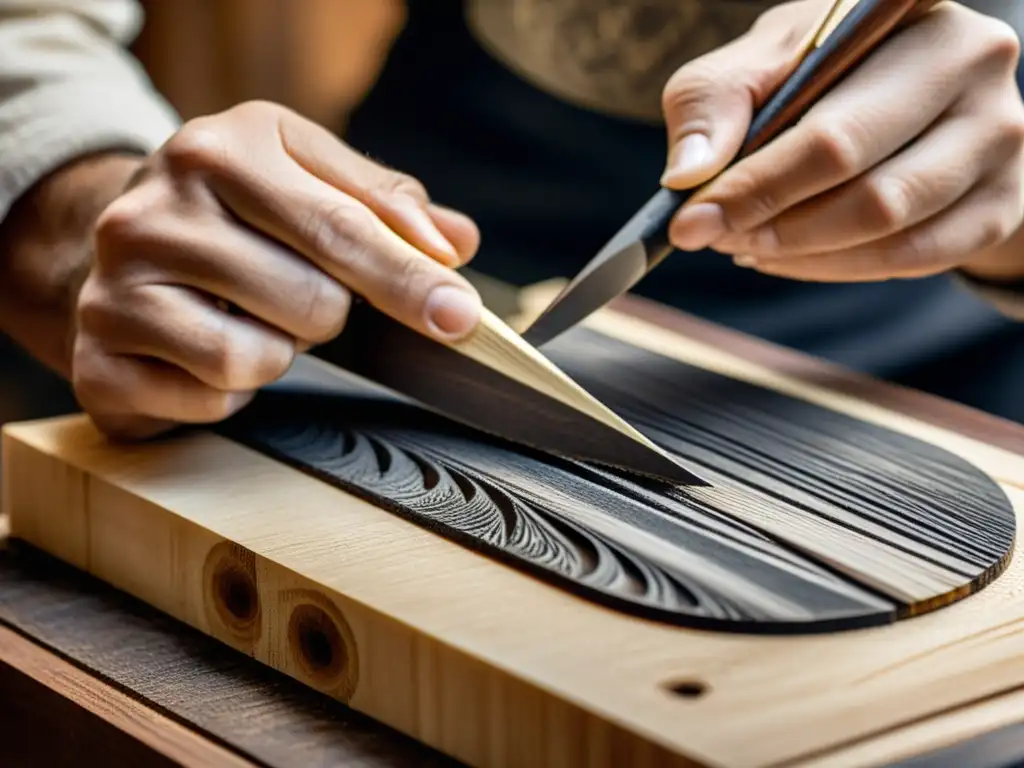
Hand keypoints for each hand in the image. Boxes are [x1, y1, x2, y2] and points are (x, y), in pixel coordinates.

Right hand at [72, 101, 480, 438]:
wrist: (129, 249)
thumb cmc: (239, 215)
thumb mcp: (310, 178)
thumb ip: (385, 205)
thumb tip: (455, 245)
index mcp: (220, 149)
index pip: (340, 225)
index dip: (408, 279)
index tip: (459, 316)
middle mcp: (153, 210)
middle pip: (312, 301)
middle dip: (329, 314)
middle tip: (300, 295)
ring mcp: (114, 286)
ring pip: (259, 358)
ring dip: (280, 353)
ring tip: (251, 319)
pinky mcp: (98, 359)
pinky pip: (212, 399)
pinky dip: (232, 392)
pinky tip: (209, 353)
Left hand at [659, 1, 1023, 282]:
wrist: (911, 98)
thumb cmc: (823, 72)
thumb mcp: (760, 63)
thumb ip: (713, 103)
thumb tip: (688, 177)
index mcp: (911, 10)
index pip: (826, 114)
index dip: (755, 178)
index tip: (692, 217)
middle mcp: (973, 62)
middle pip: (856, 168)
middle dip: (767, 215)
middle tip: (712, 236)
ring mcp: (999, 136)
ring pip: (886, 222)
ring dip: (798, 248)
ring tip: (745, 242)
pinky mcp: (1000, 202)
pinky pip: (911, 257)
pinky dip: (835, 267)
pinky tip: (788, 255)